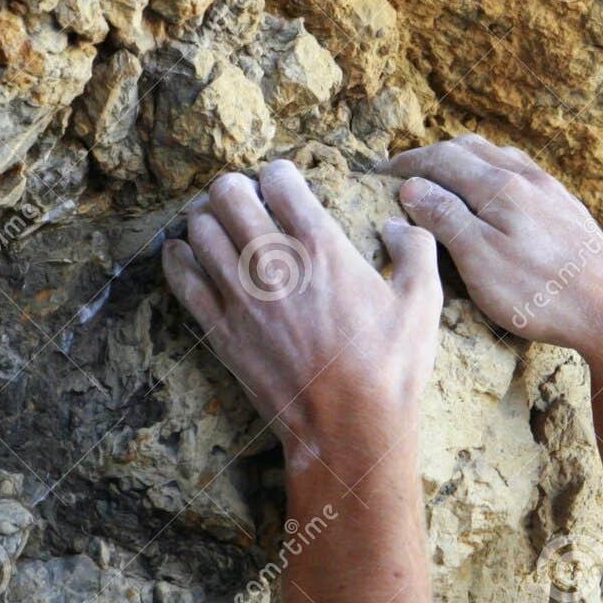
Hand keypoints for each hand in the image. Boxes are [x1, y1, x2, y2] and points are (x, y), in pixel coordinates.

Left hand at [161, 161, 442, 469]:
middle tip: (245, 197)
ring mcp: (241, 296)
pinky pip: (181, 278)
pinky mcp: (220, 330)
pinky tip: (184, 253)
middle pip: (229, 193)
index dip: (279, 173)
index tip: (283, 182)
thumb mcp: (424, 302)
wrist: (349, 429)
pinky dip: (178, 258)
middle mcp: (274, 262)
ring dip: (207, 218)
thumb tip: (397, 224)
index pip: (279, 179)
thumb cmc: (390, 367)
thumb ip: (416, 249)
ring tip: (218, 224)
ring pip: (200, 229)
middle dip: (235, 187)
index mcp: (322, 246)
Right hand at [387, 135, 602, 365]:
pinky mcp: (569, 210)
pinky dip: (495, 175)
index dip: (408, 162)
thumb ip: (445, 218)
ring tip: (446, 178)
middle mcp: (527, 178)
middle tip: (408, 171)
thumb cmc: (539, 293)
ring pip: (501, 159)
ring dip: (467, 161)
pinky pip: (524, 176)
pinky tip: (497, 197)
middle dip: (435, 155)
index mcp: (500, 187)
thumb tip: (413, 187)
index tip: (380, 171)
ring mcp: (552, 192)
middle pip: (471, 149)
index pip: (442, 158)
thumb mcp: (479, 260)